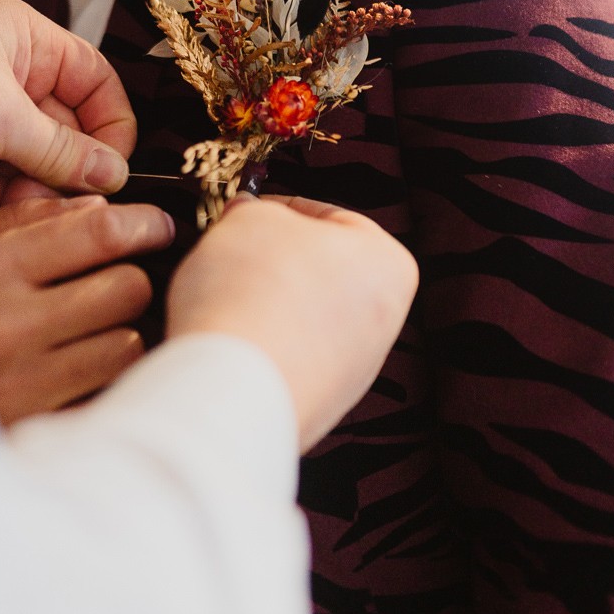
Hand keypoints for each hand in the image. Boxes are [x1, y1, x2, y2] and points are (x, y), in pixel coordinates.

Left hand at [0, 0, 135, 210]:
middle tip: (40, 192)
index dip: (111, 125)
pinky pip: (7, 176)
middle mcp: (12, 70)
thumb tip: (113, 174)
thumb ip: (63, 149)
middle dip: (55, 165)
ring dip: (20, 183)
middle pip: (71, 128)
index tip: (110, 170)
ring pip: (40, 160)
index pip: (96, 80)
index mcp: (25, 39)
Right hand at [0, 195, 173, 424]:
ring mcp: (27, 381)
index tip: (155, 227)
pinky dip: (107, 378)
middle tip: (110, 284)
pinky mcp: (42, 426)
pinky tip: (81, 369)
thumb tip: (97, 209)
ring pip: (128, 342)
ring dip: (119, 333)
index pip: (99, 233)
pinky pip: (110, 390)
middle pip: (126, 286)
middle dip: (127, 280)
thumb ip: (26, 222)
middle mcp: (10, 325)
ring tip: (88, 332)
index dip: (142, 225)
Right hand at [166, 196, 417, 452]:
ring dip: (261, 303)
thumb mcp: (250, 217)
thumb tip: (248, 215)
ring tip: (224, 299)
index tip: (244, 213)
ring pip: (299, 315)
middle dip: (270, 259)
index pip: (328, 216)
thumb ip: (256, 209)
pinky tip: (231, 339)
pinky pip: (284, 357)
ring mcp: (353, 371)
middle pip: (317, 269)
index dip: (276, 208)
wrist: (234, 392)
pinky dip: (258, 345)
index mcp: (389, 264)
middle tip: (229, 252)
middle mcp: (384, 322)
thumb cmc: (252, 295)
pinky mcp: (319, 404)